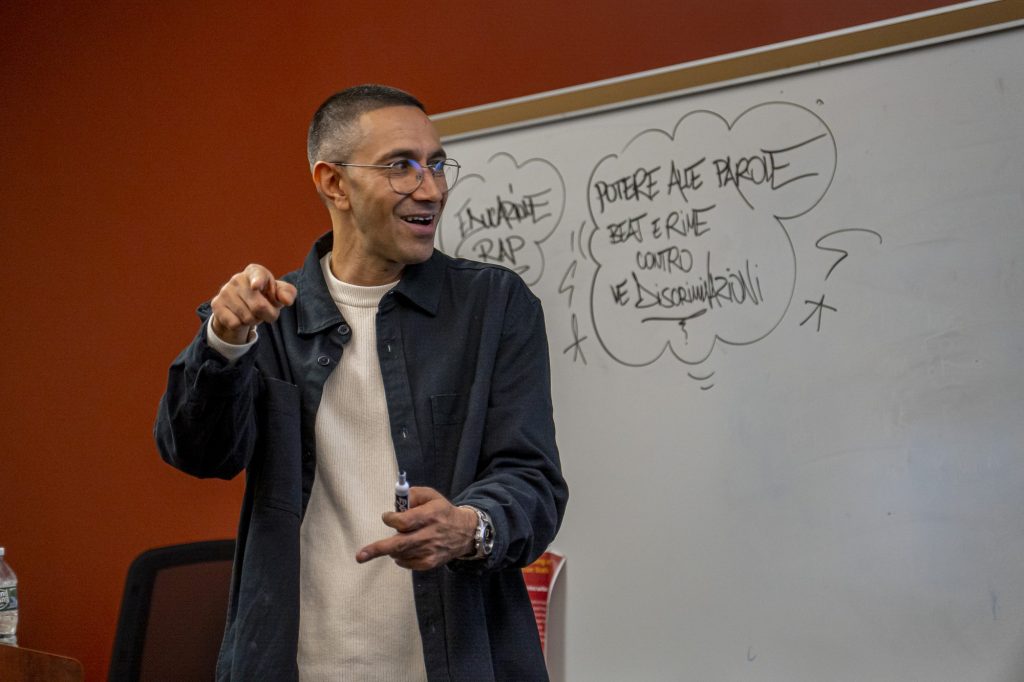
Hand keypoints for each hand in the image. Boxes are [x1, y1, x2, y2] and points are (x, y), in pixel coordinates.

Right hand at [210, 264, 296, 343]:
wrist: (243, 305)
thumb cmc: (266, 296)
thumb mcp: (279, 294)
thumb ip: (288, 294)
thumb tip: (285, 300)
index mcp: (255, 272)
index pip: (258, 275)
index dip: (258, 281)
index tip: (256, 287)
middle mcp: (238, 278)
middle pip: (259, 306)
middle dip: (268, 315)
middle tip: (266, 312)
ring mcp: (225, 290)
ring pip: (247, 317)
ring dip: (254, 320)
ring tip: (251, 312)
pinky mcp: (217, 304)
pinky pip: (234, 323)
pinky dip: (240, 325)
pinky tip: (239, 316)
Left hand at [356, 487, 478, 570]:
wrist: (464, 533)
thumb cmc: (443, 511)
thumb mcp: (431, 496)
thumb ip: (413, 495)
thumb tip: (396, 503)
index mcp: (431, 515)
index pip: (405, 522)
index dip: (391, 520)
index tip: (387, 517)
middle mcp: (430, 535)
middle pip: (399, 544)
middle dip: (378, 549)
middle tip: (360, 555)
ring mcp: (429, 552)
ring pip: (400, 554)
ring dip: (391, 548)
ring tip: (397, 540)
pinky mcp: (429, 563)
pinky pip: (406, 563)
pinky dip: (400, 557)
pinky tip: (405, 549)